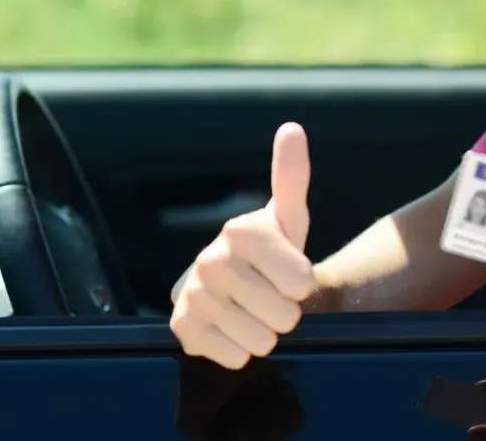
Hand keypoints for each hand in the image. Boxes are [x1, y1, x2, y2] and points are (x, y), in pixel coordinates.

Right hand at [170, 123, 315, 368]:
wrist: (237, 289)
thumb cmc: (272, 253)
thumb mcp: (288, 218)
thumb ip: (291, 177)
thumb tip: (292, 128)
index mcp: (240, 230)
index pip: (301, 281)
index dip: (304, 284)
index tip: (291, 273)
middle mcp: (209, 259)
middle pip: (284, 315)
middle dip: (286, 313)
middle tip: (272, 296)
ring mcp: (192, 296)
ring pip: (261, 341)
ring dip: (266, 334)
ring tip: (253, 312)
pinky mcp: (181, 330)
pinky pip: (235, 357)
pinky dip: (241, 350)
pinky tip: (232, 328)